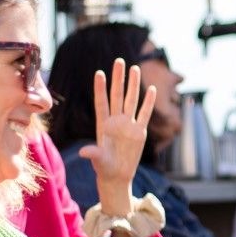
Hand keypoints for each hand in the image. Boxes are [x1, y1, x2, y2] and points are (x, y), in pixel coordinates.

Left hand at [79, 59, 157, 217]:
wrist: (117, 176)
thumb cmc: (104, 168)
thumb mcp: (98, 160)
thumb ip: (94, 154)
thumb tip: (84, 152)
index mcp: (103, 125)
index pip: (102, 102)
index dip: (100, 88)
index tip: (99, 73)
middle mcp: (116, 121)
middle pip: (117, 96)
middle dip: (118, 79)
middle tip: (119, 61)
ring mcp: (128, 125)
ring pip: (131, 101)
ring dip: (133, 85)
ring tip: (134, 68)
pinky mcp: (139, 132)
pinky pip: (144, 114)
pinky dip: (148, 102)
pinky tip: (151, 89)